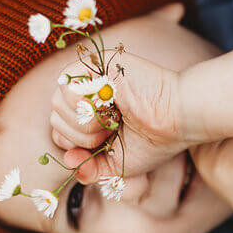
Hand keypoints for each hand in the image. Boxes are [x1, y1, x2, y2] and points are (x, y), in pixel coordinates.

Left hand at [51, 50, 194, 184]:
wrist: (177, 121)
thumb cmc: (155, 140)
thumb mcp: (117, 165)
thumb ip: (90, 170)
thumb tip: (68, 162)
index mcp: (91, 113)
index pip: (59, 130)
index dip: (75, 145)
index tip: (104, 145)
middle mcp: (88, 93)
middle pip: (55, 118)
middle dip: (81, 136)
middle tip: (112, 131)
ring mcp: (91, 76)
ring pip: (57, 103)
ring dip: (85, 123)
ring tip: (113, 118)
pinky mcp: (97, 63)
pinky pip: (67, 86)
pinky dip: (83, 105)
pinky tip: (109, 105)